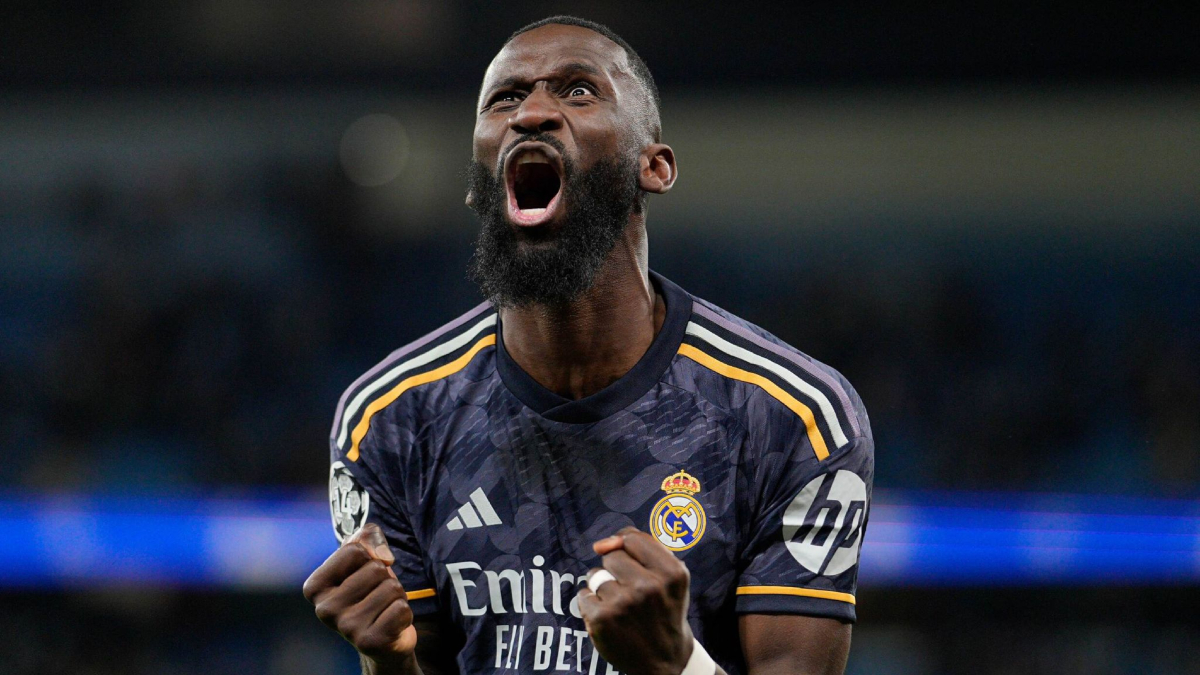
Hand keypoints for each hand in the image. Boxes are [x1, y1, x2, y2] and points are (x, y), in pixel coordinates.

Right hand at [302, 523, 418, 670]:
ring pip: (391, 587)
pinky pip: (401, 609)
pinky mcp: (369, 642)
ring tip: (384, 609)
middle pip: (376, 568)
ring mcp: (346, 628)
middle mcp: (324, 610)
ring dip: (396, 595)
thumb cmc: (371, 590)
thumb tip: (383, 557)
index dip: (370, 556)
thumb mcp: (365, 555)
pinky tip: (392, 624)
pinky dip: (404, 613)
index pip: (354, 550)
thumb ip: (368, 536)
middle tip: (377, 595)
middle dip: (386, 578)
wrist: (383, 638)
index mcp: (315, 587)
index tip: (364, 574)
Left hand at [577, 527, 694, 674]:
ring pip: (595, 574)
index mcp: (672, 572)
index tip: (630, 563)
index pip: (632, 538)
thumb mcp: (670, 577)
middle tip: (631, 593)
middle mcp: (650, 587)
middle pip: (612, 556)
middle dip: (616, 570)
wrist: (666, 661)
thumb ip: (644, 547)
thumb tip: (602, 544)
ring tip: (621, 607)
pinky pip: (584, 594)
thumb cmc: (664, 611)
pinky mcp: (602, 618)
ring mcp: (624, 603)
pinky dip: (592, 605)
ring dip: (602, 588)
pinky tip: (610, 618)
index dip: (626, 547)